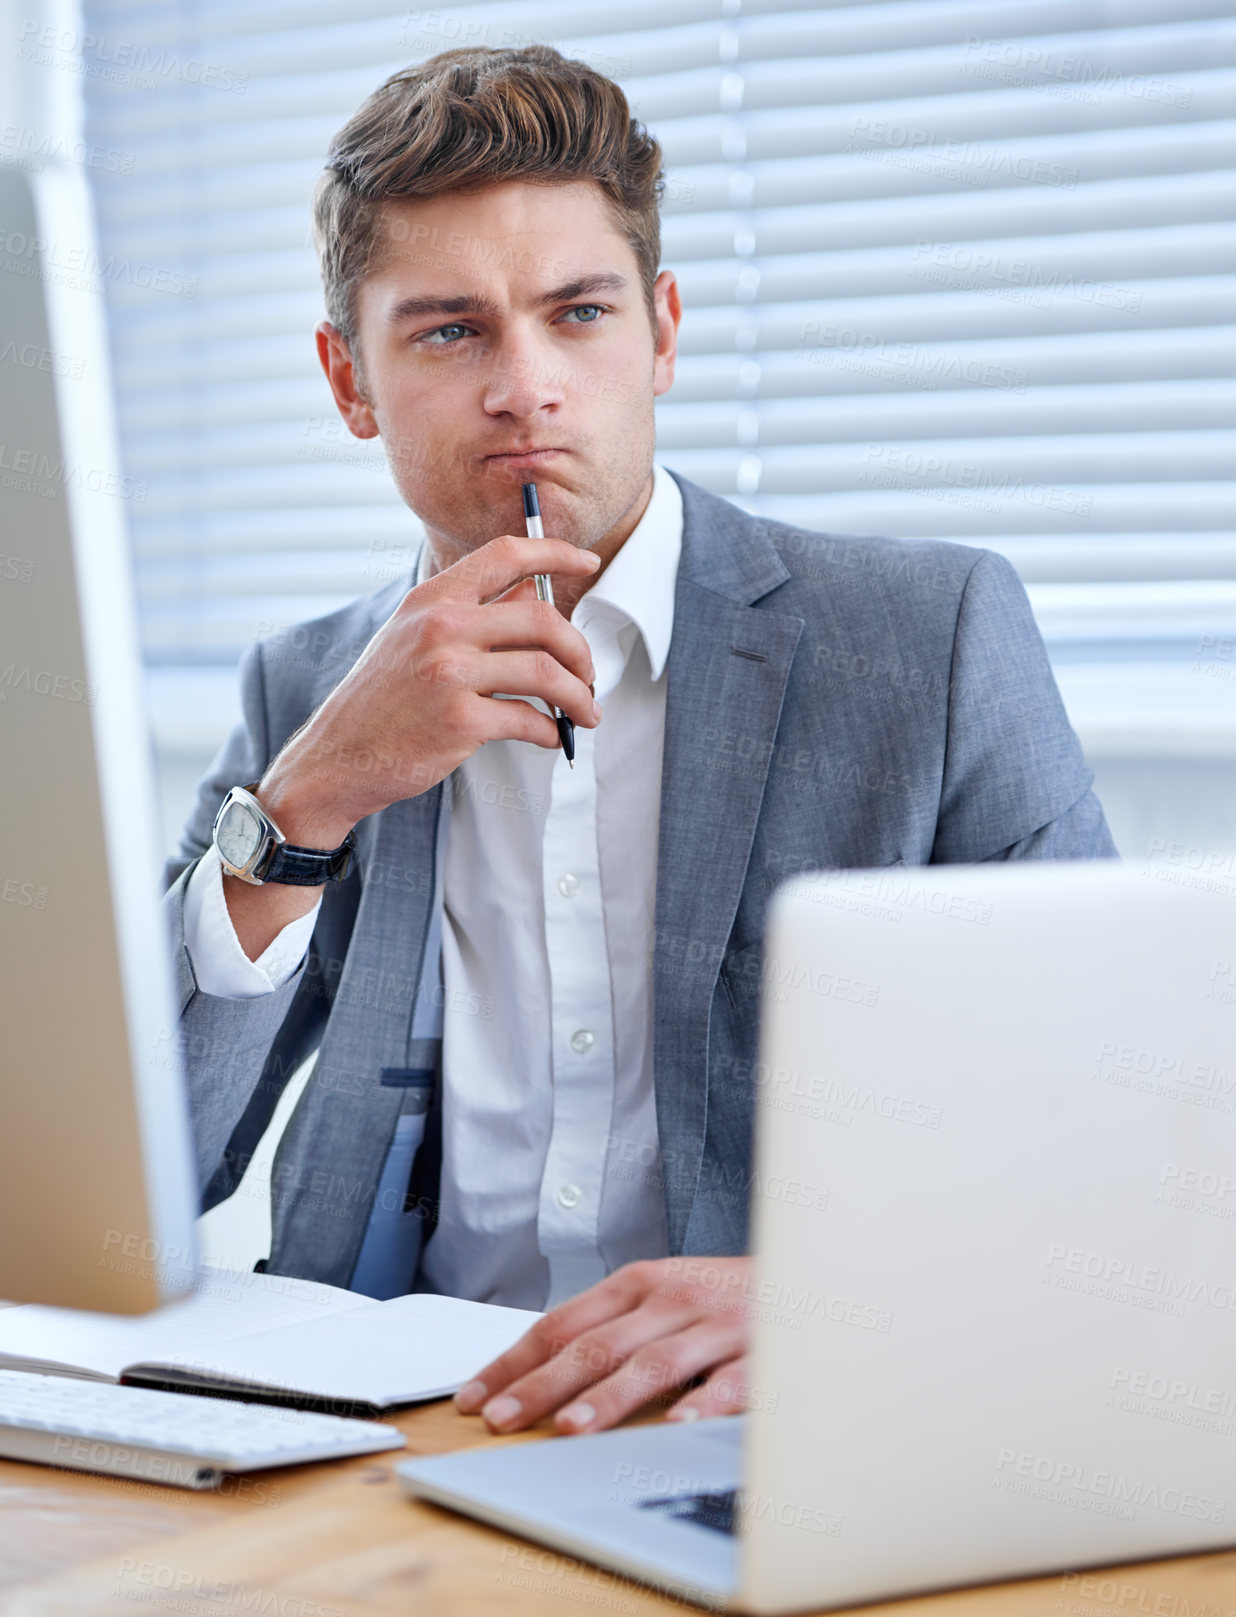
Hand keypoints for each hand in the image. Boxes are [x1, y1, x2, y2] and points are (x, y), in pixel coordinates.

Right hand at [258, 533, 603, 846]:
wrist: (338, 756)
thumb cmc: (382, 700)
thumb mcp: (413, 637)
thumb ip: (470, 614)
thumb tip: (532, 597)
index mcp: (432, 598)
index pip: (506, 555)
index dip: (556, 553)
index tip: (587, 562)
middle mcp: (441, 626)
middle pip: (542, 619)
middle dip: (580, 650)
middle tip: (589, 674)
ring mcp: (450, 673)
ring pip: (547, 673)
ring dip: (579, 696)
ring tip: (585, 711)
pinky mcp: (460, 721)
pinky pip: (530, 719)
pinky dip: (551, 731)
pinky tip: (550, 737)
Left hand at [455, 1257, 753, 1434]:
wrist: (811, 1266)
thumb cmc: (723, 1296)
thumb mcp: (661, 1297)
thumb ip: (611, 1329)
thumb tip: (540, 1373)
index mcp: (638, 1283)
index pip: (561, 1323)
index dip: (515, 1361)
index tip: (475, 1398)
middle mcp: (670, 1297)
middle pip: (596, 1344)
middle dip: (543, 1385)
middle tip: (502, 1419)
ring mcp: (715, 1324)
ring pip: (654, 1362)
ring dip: (610, 1397)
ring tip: (571, 1428)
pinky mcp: (760, 1351)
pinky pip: (729, 1381)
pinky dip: (702, 1405)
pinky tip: (677, 1428)